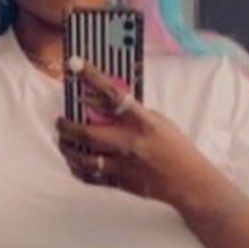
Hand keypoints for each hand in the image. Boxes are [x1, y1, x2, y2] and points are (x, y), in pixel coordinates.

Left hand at [55, 62, 203, 205]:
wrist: (187, 180)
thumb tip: (105, 101)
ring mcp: (123, 165)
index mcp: (141, 122)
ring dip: (68, 148)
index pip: (111, 94)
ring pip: (83, 158)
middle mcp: (129, 143)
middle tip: (60, 121)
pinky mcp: (120, 182)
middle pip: (87, 132)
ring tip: (63, 141)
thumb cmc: (174, 147)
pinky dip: (78, 168)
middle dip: (67, 126)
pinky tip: (74, 161)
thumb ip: (132, 113)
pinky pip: (90, 176)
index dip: (92, 78)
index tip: (76, 65)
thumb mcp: (157, 121)